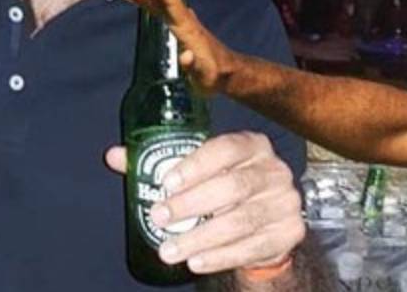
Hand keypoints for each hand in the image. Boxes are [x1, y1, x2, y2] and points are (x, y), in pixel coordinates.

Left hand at [105, 132, 305, 274]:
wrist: (266, 223)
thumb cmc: (225, 189)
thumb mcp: (200, 172)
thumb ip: (159, 163)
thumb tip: (116, 156)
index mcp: (252, 146)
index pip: (227, 148)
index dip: (197, 165)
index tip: (167, 182)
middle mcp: (274, 170)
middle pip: (234, 186)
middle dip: (192, 204)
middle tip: (159, 218)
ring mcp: (285, 202)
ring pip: (241, 221)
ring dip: (201, 237)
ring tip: (169, 249)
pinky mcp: (290, 231)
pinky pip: (253, 246)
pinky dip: (221, 256)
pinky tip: (196, 261)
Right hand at [111, 0, 238, 92]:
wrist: (228, 72)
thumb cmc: (215, 76)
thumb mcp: (204, 76)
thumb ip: (194, 67)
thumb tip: (185, 57)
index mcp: (188, 28)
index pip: (171, 2)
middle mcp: (183, 20)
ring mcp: (180, 21)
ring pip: (156, 0)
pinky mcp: (177, 26)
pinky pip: (156, 8)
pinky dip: (142, 0)